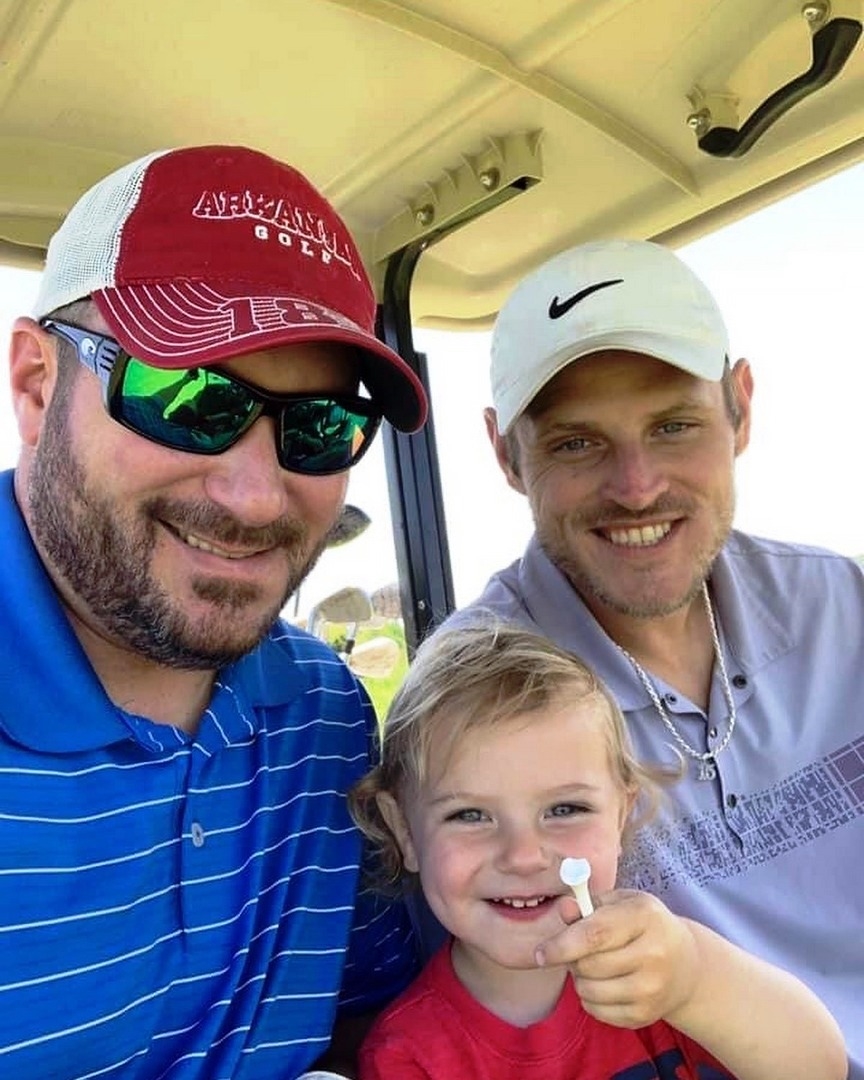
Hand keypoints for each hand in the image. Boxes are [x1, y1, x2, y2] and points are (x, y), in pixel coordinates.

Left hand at [535, 889, 699, 1028]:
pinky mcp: (646, 1015)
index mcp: (644, 916)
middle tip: (579, 951)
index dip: (562, 944)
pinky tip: (605, 984)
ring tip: (594, 966)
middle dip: (572, 959)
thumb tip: (563, 908)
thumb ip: (589, 905)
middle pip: (588, 965)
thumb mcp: (621, 904)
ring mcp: (652, 989)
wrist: (686, 965)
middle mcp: (653, 954)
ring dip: (580, 979)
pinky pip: (597, 1011)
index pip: (595, 934)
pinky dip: (590, 998)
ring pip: (589, 990)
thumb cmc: (644, 926)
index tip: (540, 952)